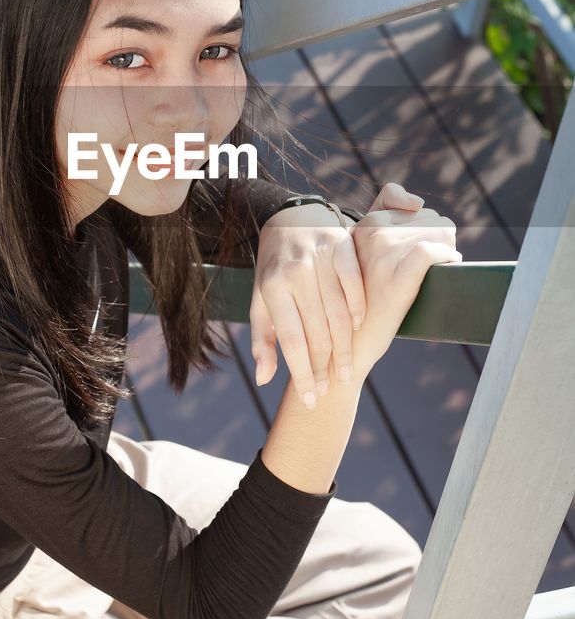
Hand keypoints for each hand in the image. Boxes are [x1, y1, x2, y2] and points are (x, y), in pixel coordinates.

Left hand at [251, 182, 429, 408]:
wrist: (288, 219)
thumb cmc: (273, 270)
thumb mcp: (260, 301)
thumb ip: (263, 340)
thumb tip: (264, 380)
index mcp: (272, 287)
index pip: (291, 340)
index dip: (302, 373)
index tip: (310, 398)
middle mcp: (295, 272)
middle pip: (316, 331)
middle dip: (324, 367)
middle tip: (329, 389)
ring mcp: (320, 257)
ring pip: (338, 313)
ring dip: (344, 348)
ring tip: (345, 371)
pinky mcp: (342, 244)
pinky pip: (355, 283)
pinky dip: (358, 308)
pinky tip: (357, 329)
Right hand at [344, 197, 461, 385]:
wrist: (350, 342)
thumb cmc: (363, 299)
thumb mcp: (363, 253)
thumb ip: (383, 216)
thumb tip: (418, 203)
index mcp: (364, 225)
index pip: (414, 207)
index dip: (429, 228)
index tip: (428, 246)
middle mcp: (371, 233)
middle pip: (433, 220)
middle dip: (440, 241)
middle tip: (431, 266)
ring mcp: (382, 255)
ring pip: (439, 233)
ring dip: (447, 251)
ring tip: (436, 273)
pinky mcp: (395, 277)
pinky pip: (430, 252)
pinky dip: (446, 258)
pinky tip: (449, 268)